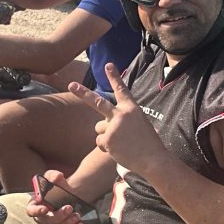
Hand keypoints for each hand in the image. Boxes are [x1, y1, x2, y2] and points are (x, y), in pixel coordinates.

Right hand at [26, 169, 84, 223]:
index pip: (31, 210)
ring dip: (67, 222)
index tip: (45, 209)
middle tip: (69, 208)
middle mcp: (40, 217)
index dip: (36, 211)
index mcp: (35, 204)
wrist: (67, 194)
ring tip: (77, 215)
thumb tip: (57, 176)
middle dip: (58, 216)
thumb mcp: (54, 177)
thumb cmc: (57, 186)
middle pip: (46, 220)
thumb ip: (53, 175)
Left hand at [69, 63, 168, 178]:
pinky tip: (119, 150)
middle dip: (83, 93)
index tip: (108, 65)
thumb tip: (106, 122)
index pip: (121, 90)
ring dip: (106, 136)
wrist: (152, 159)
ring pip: (98, 128)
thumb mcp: (140, 123)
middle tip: (71, 84)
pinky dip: (107, 148)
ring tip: (121, 143)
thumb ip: (124, 119)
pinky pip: (100, 142)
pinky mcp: (108, 139)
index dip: (114, 77)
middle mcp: (121, 114)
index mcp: (132, 108)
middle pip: (98, 102)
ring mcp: (113, 126)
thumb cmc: (148, 143)